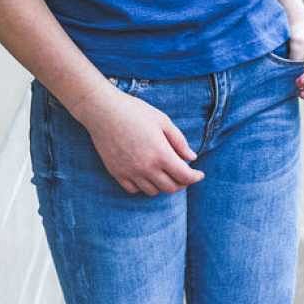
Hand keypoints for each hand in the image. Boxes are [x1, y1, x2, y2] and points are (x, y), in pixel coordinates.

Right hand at [75, 85, 203, 196]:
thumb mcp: (162, 121)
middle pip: (170, 187)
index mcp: (161, 154)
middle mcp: (146, 168)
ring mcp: (130, 172)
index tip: (200, 174)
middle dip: (181, 183)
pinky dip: (143, 186)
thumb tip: (192, 157)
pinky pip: (134, 190)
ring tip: (165, 173)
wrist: (103, 111)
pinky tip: (146, 175)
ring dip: (163, 185)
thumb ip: (179, 141)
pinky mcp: (117, 173)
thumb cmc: (135, 111)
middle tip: (184, 174)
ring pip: (153, 191)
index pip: (184, 176)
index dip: (195, 177)